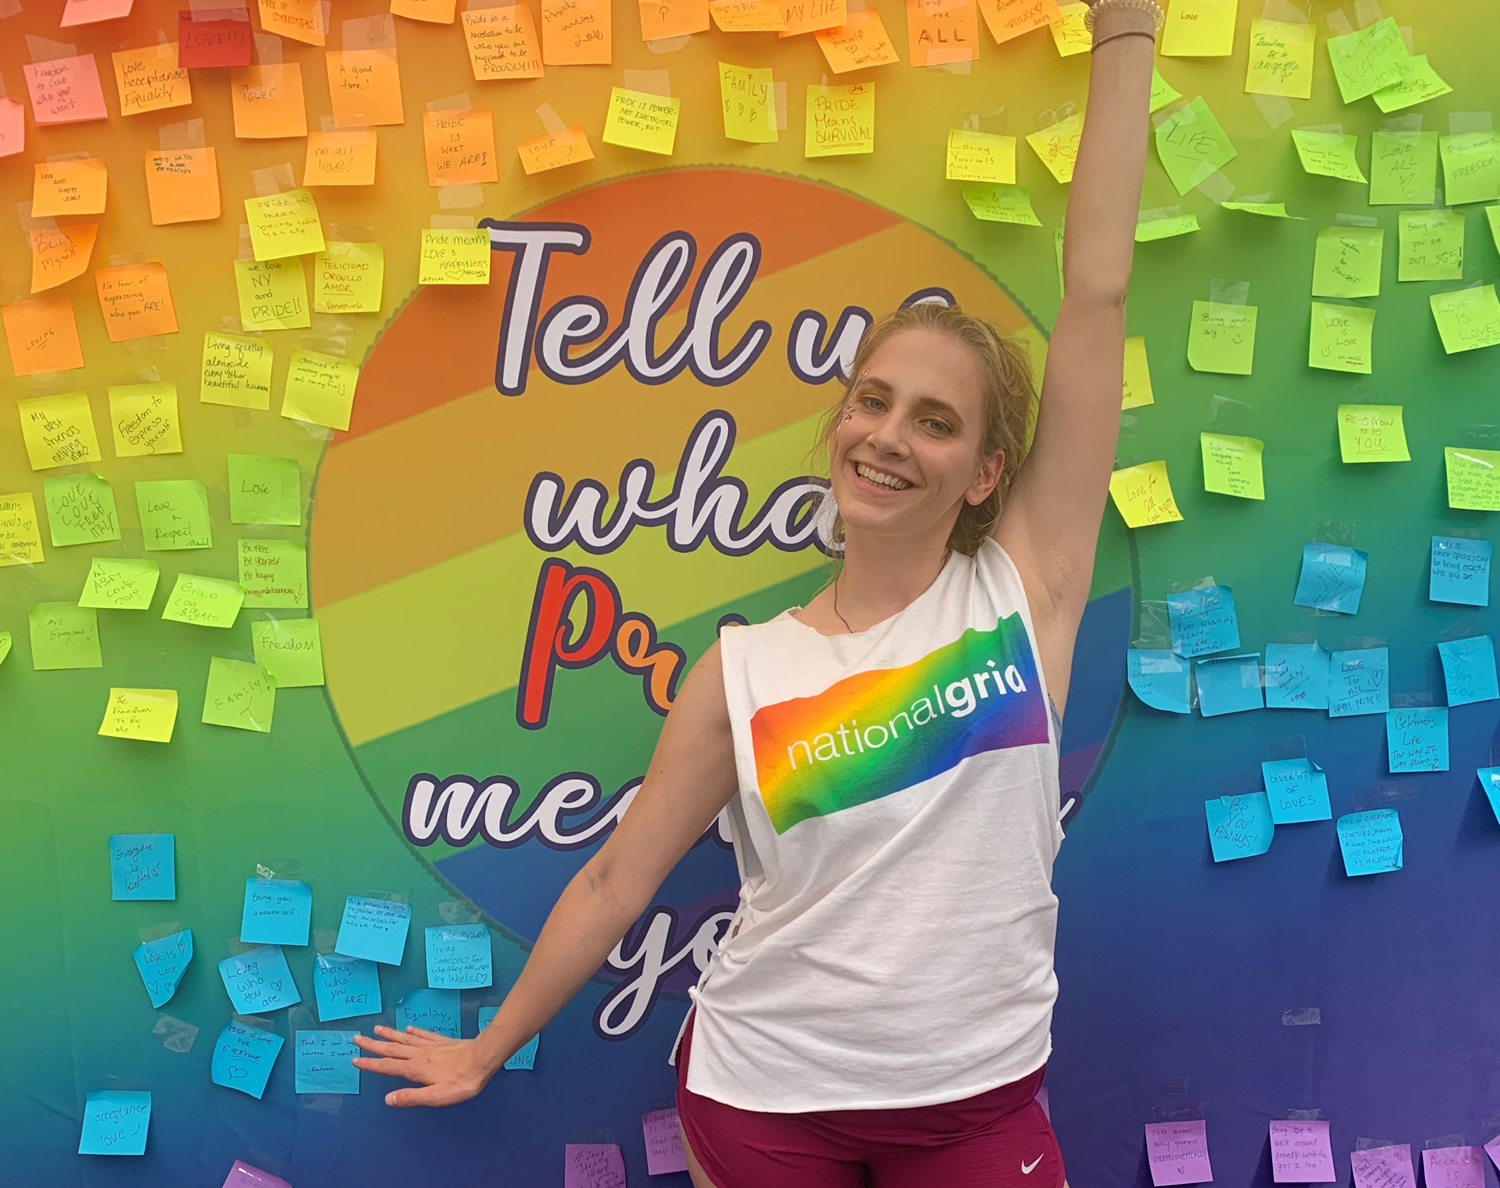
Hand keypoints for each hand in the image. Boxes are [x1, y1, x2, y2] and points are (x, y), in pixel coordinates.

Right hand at [351, 1025, 493, 1106]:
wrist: (483, 1058)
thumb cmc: (461, 1082)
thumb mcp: (435, 1096)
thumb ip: (411, 1097)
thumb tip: (387, 1099)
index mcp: (415, 1069)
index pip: (387, 1067)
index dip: (370, 1064)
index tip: (355, 1060)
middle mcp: (419, 1054)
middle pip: (392, 1049)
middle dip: (373, 1045)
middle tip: (357, 1038)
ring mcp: (431, 1045)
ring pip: (405, 1039)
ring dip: (390, 1035)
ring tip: (377, 1028)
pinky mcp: (442, 1041)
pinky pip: (424, 1035)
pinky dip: (414, 1032)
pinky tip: (409, 1028)